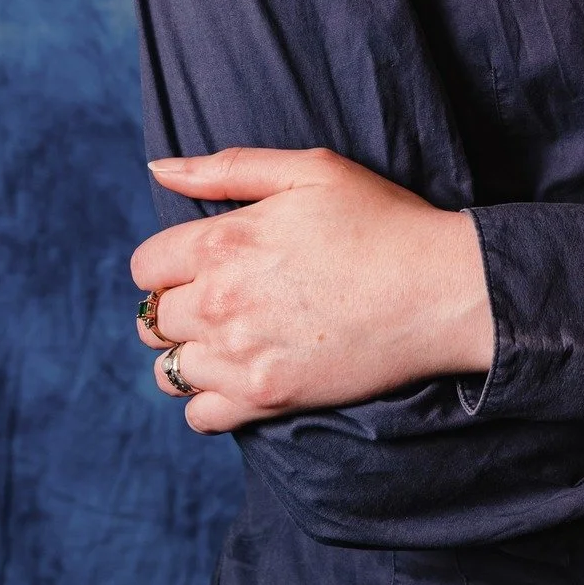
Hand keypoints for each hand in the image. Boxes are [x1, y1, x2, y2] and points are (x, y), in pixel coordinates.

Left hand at [131, 147, 493, 433]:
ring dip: (189, 353)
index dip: (169, 260)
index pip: (146, 266)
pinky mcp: (265, 398)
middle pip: (152, 318)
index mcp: (224, 241)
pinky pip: (199, 416)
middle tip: (224, 296)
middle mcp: (219, 302)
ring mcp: (239, 356)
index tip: (203, 260)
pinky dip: (210, 400)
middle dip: (178, 304)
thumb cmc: (379, 220)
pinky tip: (242, 373)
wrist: (437, 289)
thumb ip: (228, 168)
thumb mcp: (310, 170)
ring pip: (168, 370)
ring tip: (231, 337)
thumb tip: (159, 168)